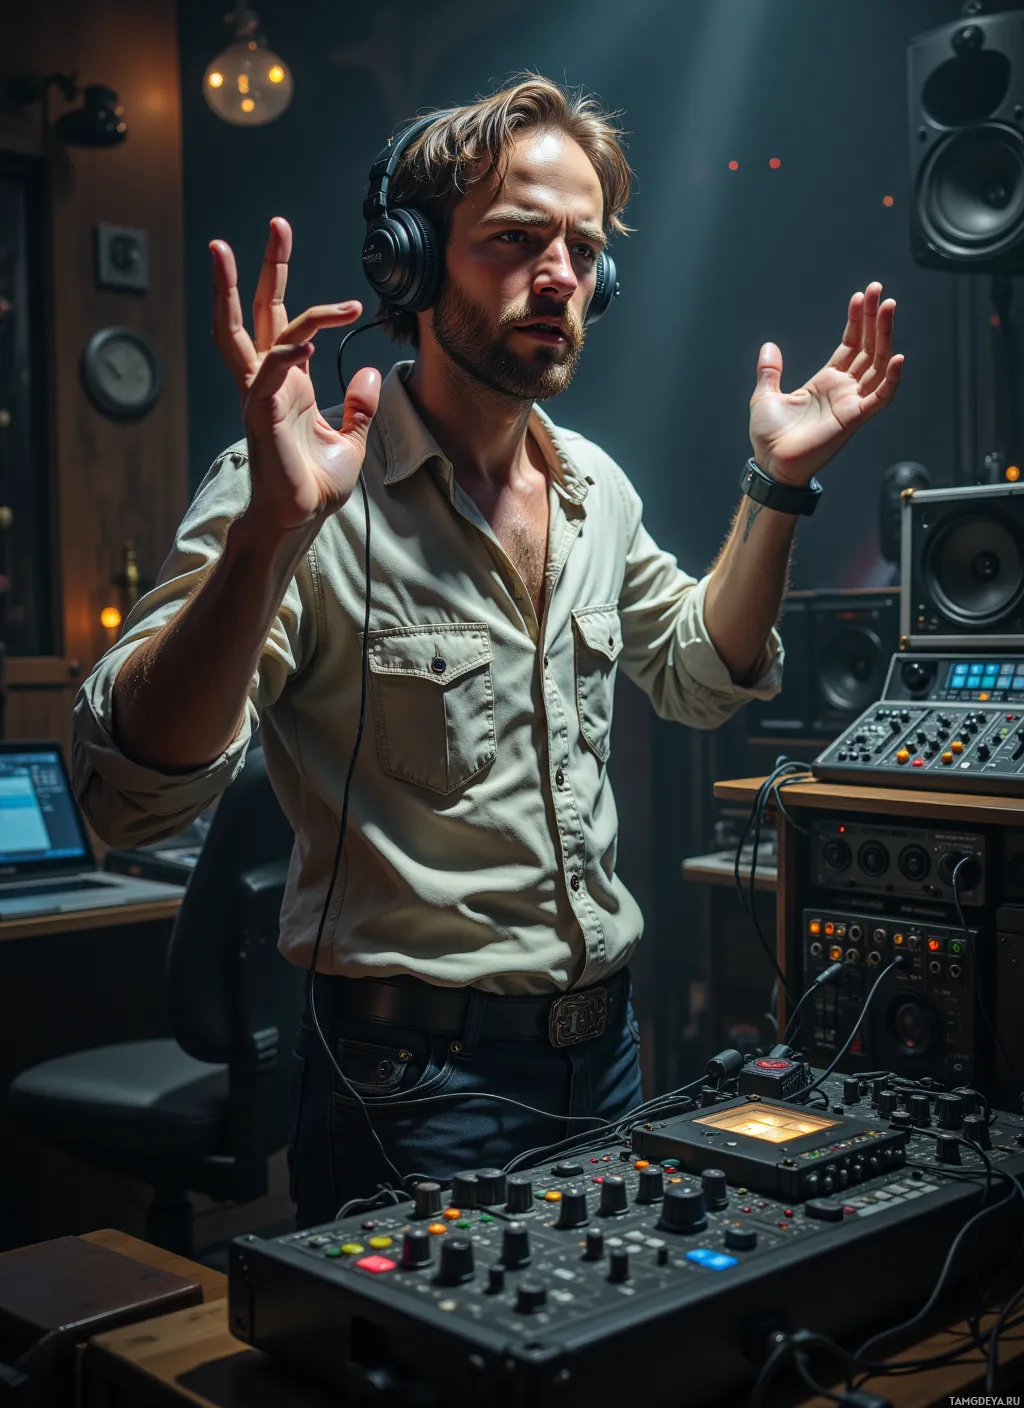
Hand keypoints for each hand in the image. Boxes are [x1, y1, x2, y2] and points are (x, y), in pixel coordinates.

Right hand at [211, 216, 380, 532]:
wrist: (300, 519)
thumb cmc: (315, 484)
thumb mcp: (351, 439)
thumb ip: (359, 406)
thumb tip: (370, 372)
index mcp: (287, 383)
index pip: (282, 324)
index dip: (291, 291)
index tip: (321, 275)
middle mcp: (268, 382)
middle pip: (256, 312)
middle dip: (263, 268)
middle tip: (276, 225)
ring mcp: (259, 396)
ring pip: (243, 330)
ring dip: (246, 287)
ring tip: (258, 248)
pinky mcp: (260, 417)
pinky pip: (268, 376)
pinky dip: (285, 356)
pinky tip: (306, 346)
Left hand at [748, 282, 903, 487]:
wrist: (772, 464)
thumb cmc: (770, 438)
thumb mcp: (765, 395)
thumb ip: (770, 370)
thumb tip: (768, 346)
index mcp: (826, 381)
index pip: (850, 344)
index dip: (856, 320)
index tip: (861, 296)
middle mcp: (844, 389)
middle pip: (867, 347)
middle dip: (874, 318)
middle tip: (879, 291)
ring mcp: (852, 402)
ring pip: (877, 363)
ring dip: (885, 336)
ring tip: (888, 307)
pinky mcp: (854, 418)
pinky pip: (880, 397)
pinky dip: (891, 379)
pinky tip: (897, 357)